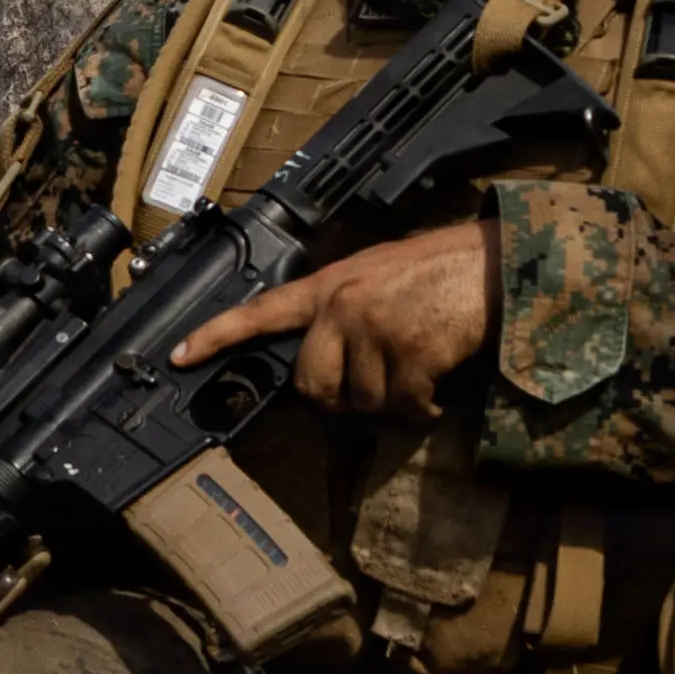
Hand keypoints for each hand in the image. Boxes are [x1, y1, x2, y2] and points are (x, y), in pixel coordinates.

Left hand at [172, 218, 501, 418]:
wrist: (497, 263)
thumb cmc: (440, 271)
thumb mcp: (375, 274)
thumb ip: (341, 309)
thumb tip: (324, 363)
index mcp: (328, 285)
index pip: (260, 312)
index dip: (215, 337)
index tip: (177, 357)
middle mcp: (343, 305)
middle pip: (311, 385)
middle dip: (340, 398)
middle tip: (374, 385)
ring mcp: (375, 329)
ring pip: (363, 401)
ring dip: (393, 401)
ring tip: (419, 367)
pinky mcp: (410, 353)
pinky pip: (405, 407)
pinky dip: (424, 409)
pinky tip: (438, 387)